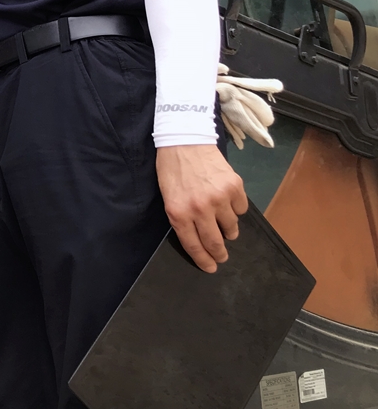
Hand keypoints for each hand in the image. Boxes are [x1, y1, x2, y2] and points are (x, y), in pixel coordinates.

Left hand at [155, 144, 247, 273]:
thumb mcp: (168, 197)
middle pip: (215, 242)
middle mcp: (200, 208)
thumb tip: (198, 239)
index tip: (211, 268)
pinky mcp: (235, 187)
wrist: (184, 141)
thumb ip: (182, 218)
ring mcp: (219, 197)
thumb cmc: (172, 170)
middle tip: (222, 256)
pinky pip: (241, 209)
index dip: (203, 260)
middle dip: (220, 254)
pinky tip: (227, 201)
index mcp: (179, 212)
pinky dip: (235, 209)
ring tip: (222, 222)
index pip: (194, 245)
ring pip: (231, 227)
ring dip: (228, 229)